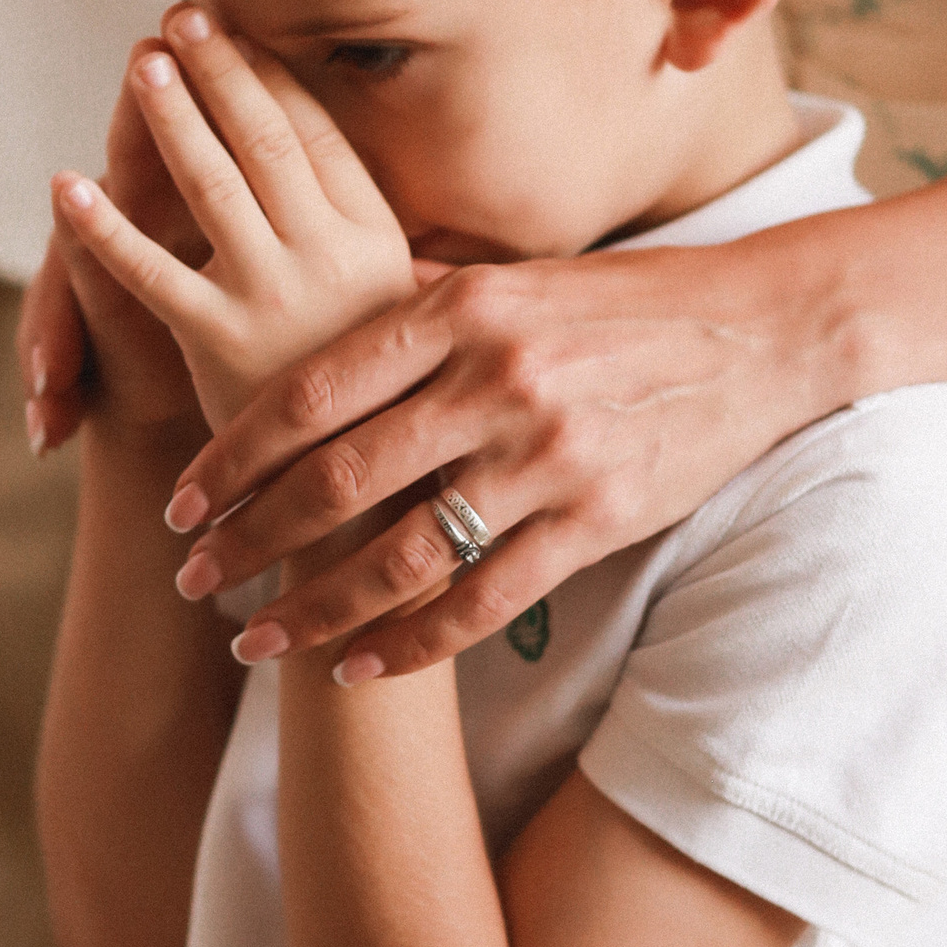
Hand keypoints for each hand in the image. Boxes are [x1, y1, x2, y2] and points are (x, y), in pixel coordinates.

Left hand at [52, 5, 416, 433]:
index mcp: (376, 241)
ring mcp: (273, 298)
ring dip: (171, 117)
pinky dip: (100, 229)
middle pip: (266, 142)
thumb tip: (353, 168)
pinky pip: (147, 272)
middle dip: (221, 73)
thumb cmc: (376, 400)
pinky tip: (65, 188)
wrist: (356, 493)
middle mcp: (330, 259)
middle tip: (182, 18)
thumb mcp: (399, 310)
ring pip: (211, 186)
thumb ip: (376, 244)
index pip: (317, 135)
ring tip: (141, 63)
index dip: (271, 77)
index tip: (238, 31)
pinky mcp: (218, 342)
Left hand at [158, 230, 820, 674]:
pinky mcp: (597, 520)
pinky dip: (413, 641)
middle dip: (251, 538)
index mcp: (460, 308)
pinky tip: (360, 666)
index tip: (184, 499)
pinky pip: (484, 599)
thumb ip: (417, 315)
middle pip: (340, 479)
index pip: (314, 390)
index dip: (236, 453)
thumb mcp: (511, 280)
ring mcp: (548, 455)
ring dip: (315, 606)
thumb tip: (307, 340)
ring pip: (402, 554)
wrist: (762, 328)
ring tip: (257, 640)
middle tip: (194, 578)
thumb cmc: (622, 304)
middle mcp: (495, 380)